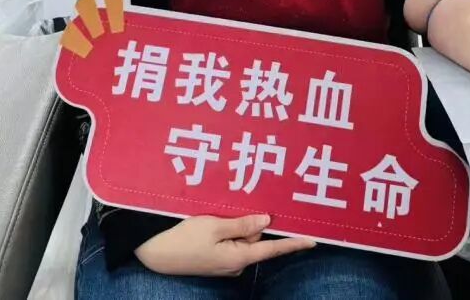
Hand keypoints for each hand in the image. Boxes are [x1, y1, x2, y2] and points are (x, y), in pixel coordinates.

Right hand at [135, 214, 315, 275]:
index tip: (314, 240)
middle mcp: (236, 263)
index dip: (294, 243)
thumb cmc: (184, 239)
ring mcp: (226, 262)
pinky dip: (228, 227)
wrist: (155, 253)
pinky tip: (213, 219)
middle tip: (234, 207)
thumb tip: (267, 222)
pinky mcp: (217, 257)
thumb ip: (242, 224)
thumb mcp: (214, 226)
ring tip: (215, 214)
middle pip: (256, 236)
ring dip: (236, 222)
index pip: (273, 250)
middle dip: (250, 220)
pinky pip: (231, 239)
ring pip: (243, 235)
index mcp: (239, 257)